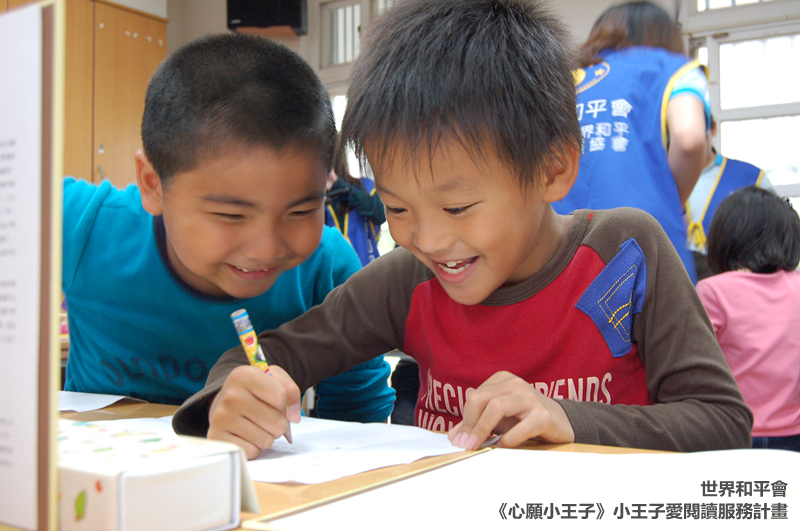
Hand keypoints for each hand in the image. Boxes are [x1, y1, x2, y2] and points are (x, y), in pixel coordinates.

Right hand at [207, 364, 301, 458]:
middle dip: (278, 422)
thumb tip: (293, 418)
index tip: (272, 399)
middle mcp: (230, 395)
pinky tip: (246, 434)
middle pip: (277, 422)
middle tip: (265, 415)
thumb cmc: (252, 390)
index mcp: (244, 376)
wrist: (224, 400)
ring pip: (266, 440)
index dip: (283, 402)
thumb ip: (291, 391)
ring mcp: (221, 418)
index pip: (281, 396)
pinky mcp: (217, 438)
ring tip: (256, 424)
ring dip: (267, 435)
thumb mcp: (273, 378)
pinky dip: (254, 447)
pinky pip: (252, 452)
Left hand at [447, 371, 574, 449]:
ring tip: (477, 446)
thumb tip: (454, 436)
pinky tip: (502, 447)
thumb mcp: (498, 418)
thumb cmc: (524, 418)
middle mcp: (515, 384)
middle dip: (470, 424)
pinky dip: (508, 439)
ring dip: (483, 430)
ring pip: (497, 407)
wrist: (560, 421)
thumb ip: (476, 422)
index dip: (465, 419)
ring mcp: (530, 398)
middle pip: (482, 399)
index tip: (460, 440)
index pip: (474, 397)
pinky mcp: (544, 416)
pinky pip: (521, 427)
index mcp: (502, 379)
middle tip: (465, 445)